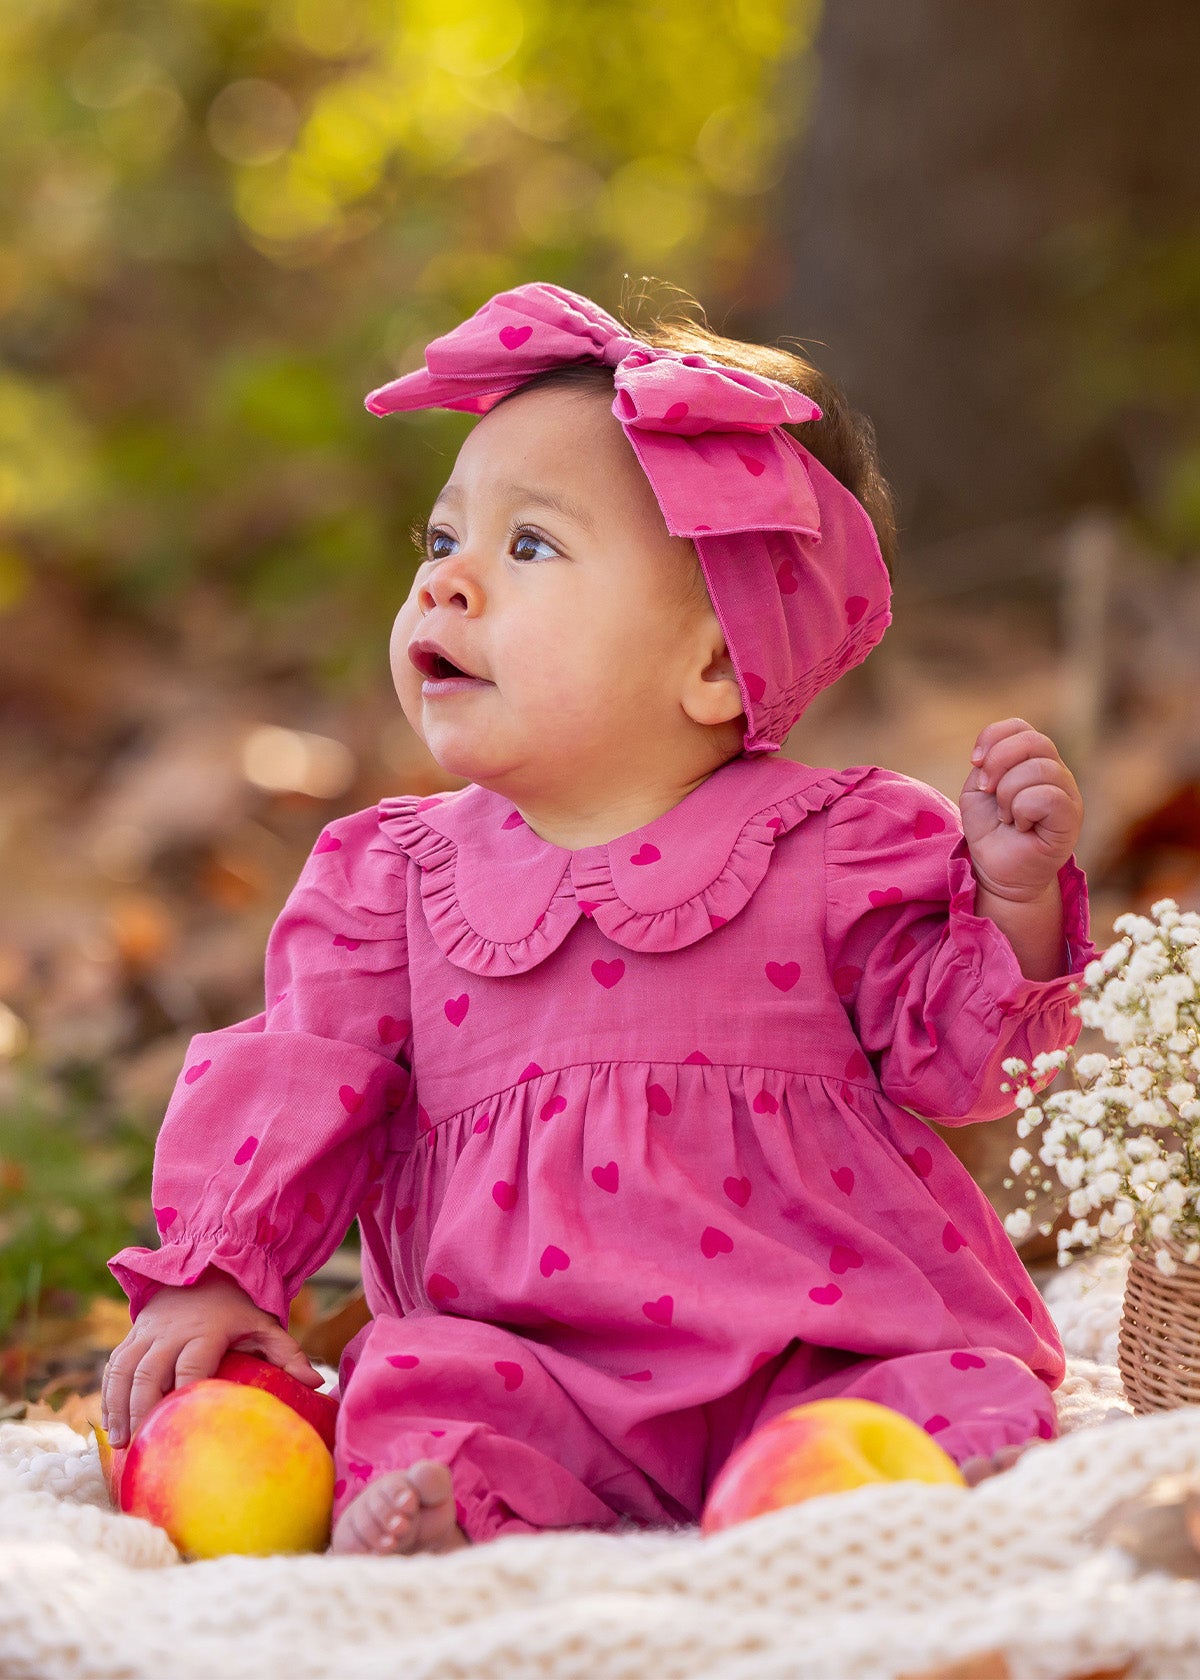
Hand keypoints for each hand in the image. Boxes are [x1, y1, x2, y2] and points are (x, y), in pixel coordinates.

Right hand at [101, 1266, 323, 1447]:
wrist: (206, 1267)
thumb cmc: (240, 1307)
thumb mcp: (265, 1323)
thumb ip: (288, 1353)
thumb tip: (316, 1383)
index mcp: (207, 1330)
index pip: (192, 1368)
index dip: (184, 1396)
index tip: (181, 1430)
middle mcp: (172, 1331)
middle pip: (149, 1374)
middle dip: (143, 1412)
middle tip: (142, 1448)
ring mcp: (148, 1331)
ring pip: (125, 1371)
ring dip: (119, 1408)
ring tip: (122, 1443)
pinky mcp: (133, 1334)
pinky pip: (114, 1365)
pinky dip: (109, 1395)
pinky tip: (110, 1426)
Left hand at [959, 717, 1083, 901]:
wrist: (999, 871)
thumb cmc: (991, 830)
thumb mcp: (978, 790)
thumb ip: (986, 764)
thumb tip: (989, 756)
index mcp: (1033, 760)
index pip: (1020, 727)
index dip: (993, 737)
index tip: (974, 763)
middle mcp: (1055, 772)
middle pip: (1033, 741)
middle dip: (998, 763)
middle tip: (988, 790)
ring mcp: (1068, 794)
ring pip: (1039, 769)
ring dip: (1008, 794)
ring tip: (1007, 816)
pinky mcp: (1072, 818)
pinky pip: (1049, 796)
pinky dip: (1024, 809)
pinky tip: (1021, 825)